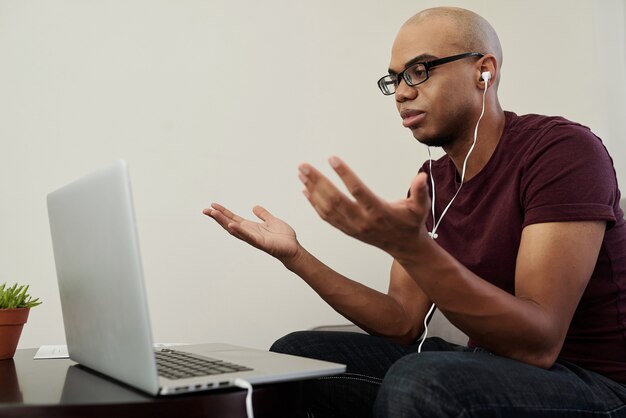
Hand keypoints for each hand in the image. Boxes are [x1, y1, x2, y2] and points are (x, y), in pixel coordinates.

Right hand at [203, 203, 299, 260]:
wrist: (293, 249)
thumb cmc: (283, 237)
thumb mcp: (272, 221)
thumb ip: (263, 214)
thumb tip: (254, 207)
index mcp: (251, 227)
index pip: (233, 218)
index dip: (223, 212)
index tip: (212, 205)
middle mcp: (249, 233)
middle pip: (229, 224)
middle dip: (217, 217)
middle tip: (205, 210)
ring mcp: (253, 239)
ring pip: (235, 230)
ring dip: (224, 222)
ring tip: (214, 214)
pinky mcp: (261, 243)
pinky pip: (248, 237)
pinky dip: (240, 231)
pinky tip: (232, 225)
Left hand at [298, 156, 430, 256]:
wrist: (404, 246)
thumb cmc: (412, 222)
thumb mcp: (420, 207)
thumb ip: (420, 191)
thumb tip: (420, 176)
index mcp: (378, 212)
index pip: (358, 191)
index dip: (344, 174)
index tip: (332, 159)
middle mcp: (362, 221)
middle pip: (335, 200)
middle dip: (318, 182)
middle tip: (304, 166)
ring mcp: (352, 227)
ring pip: (327, 208)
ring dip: (312, 190)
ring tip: (301, 172)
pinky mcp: (347, 230)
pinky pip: (326, 217)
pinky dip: (314, 204)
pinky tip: (305, 190)